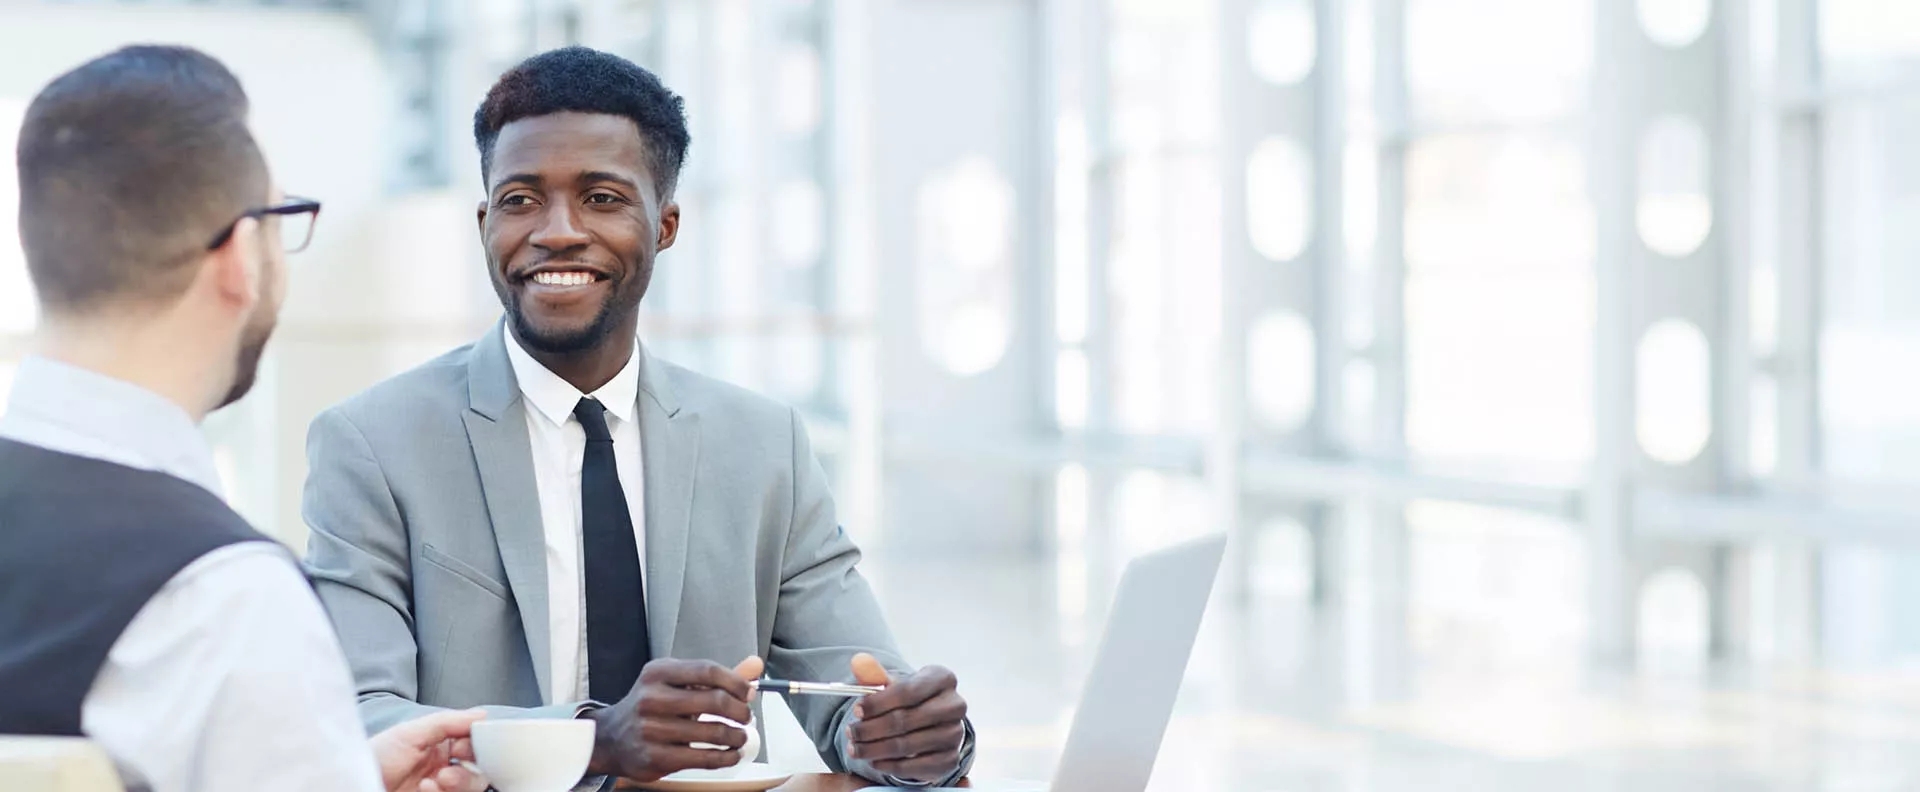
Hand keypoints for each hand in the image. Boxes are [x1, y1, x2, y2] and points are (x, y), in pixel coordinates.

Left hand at [369, 709, 487, 791]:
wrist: (354, 784)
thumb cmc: (374, 758)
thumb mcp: (409, 733)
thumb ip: (447, 722)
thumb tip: (480, 715)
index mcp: (440, 743)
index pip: (474, 741)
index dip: (476, 744)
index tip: (464, 747)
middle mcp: (444, 765)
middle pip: (479, 768)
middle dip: (468, 770)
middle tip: (450, 769)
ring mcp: (440, 786)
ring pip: (472, 786)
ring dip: (459, 783)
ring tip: (437, 781)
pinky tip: (425, 789)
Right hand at [584, 656, 764, 781]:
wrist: (610, 737)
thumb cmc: (651, 706)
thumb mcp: (677, 682)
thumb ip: (717, 676)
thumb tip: (755, 666)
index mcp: (658, 672)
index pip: (708, 670)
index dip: (736, 682)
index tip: (748, 692)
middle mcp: (652, 698)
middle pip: (715, 701)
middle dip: (740, 711)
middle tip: (746, 717)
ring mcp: (652, 729)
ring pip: (713, 732)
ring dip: (736, 736)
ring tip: (740, 736)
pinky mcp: (655, 757)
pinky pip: (703, 758)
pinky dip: (726, 757)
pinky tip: (731, 753)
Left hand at [845, 653, 967, 782]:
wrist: (931, 723)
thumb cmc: (909, 700)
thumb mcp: (893, 684)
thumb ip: (874, 674)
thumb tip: (858, 662)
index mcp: (942, 678)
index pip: (907, 692)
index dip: (878, 703)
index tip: (856, 711)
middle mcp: (955, 705)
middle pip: (904, 720)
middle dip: (870, 729)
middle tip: (850, 733)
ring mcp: (955, 734)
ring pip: (906, 745)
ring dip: (874, 749)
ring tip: (855, 748)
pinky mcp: (950, 759)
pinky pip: (914, 767)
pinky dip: (889, 766)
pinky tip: (874, 761)